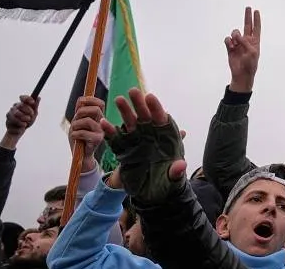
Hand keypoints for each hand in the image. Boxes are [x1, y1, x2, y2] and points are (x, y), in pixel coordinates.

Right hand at [5, 95, 38, 136]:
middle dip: (28, 110)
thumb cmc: (27, 120)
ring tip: (26, 124)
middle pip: (21, 105)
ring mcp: (9, 114)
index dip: (28, 99)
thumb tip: (39, 97)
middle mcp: (14, 108)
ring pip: (16, 113)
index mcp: (21, 104)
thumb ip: (35, 106)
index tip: (33, 102)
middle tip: (30, 116)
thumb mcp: (33, 114)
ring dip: (23, 119)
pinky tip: (22, 128)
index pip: (23, 98)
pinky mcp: (7, 122)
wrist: (20, 131)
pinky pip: (14, 123)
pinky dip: (20, 126)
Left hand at [68, 96, 105, 171]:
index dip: (90, 100)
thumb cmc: (78, 138)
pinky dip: (74, 134)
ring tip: (74, 131)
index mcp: (98, 117)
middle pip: (95, 110)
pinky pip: (83, 133)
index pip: (100, 103)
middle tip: (75, 120)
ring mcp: (101, 131)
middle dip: (81, 112)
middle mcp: (101, 123)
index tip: (80, 103)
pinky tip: (74, 137)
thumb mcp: (77, 122)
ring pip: (87, 121)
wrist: (81, 155)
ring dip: (76, 125)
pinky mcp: (97, 140)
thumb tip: (81, 100)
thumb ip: (80, 111)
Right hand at [102, 89, 186, 204]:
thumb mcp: (172, 178)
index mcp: (165, 137)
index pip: (161, 118)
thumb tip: (180, 165)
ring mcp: (136, 141)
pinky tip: (103, 123)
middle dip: (139, 103)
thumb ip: (175, 171)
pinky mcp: (124, 150)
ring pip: (130, 122)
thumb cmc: (166, 182)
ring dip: (124, 111)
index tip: (150, 97)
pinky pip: (115, 138)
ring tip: (118, 99)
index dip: (156, 107)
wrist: (151, 193)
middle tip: (133, 91)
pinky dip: (109, 131)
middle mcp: (150, 135)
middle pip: (144, 115)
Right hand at [225, 7, 260, 91]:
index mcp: (254, 41)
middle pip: (247, 25)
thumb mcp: (252, 52)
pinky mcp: (230, 48)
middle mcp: (246, 41)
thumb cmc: (250, 64)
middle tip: (248, 7)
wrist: (242, 74)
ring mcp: (238, 44)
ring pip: (235, 32)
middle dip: (247, 16)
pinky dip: (229, 41)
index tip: (256, 11)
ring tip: (236, 43)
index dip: (256, 19)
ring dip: (235, 35)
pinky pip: (228, 39)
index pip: (256, 28)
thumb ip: (245, 42)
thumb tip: (236, 36)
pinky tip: (231, 46)